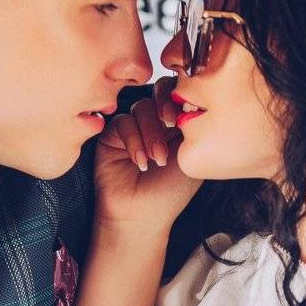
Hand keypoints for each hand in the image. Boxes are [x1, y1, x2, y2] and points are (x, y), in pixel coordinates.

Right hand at [95, 78, 200, 230]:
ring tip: (157, 160)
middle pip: (159, 90)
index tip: (186, 114)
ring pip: (142, 107)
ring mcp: (134, 126)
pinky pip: (123, 122)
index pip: (180, 92)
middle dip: (165, 104)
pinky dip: (134, 140)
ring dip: (151, 132)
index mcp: (179, 122)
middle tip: (170, 124)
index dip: (182, 95)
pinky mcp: (112, 135)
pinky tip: (141, 162)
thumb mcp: (191, 156)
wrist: (142, 215)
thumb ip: (192, 126)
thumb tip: (190, 99)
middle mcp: (156, 121)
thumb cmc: (170, 192)